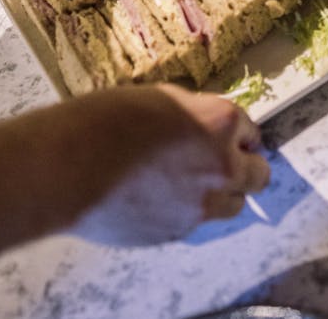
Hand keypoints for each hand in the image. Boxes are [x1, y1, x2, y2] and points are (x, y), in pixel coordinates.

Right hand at [67, 85, 269, 245]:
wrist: (68, 168)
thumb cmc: (103, 121)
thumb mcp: (158, 96)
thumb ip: (192, 112)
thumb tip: (201, 123)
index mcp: (220, 123)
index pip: (250, 130)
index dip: (237, 133)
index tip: (228, 136)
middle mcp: (221, 166)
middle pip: (258, 175)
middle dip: (244, 167)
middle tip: (222, 161)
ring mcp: (201, 204)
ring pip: (233, 205)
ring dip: (222, 193)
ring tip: (191, 184)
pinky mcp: (177, 231)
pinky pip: (196, 222)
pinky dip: (187, 211)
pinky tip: (159, 198)